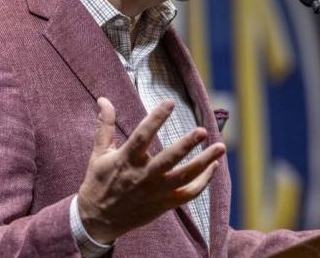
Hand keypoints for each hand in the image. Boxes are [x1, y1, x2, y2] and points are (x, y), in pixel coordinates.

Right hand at [77, 97, 225, 243]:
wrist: (98, 220)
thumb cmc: (100, 182)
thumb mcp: (99, 153)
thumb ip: (105, 125)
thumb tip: (103, 99)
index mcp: (126, 160)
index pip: (143, 136)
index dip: (156, 119)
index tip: (170, 102)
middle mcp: (143, 176)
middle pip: (169, 160)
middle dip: (187, 145)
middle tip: (203, 130)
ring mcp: (156, 192)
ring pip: (185, 177)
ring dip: (204, 162)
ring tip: (221, 147)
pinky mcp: (165, 204)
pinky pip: (189, 194)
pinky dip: (204, 181)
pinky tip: (213, 165)